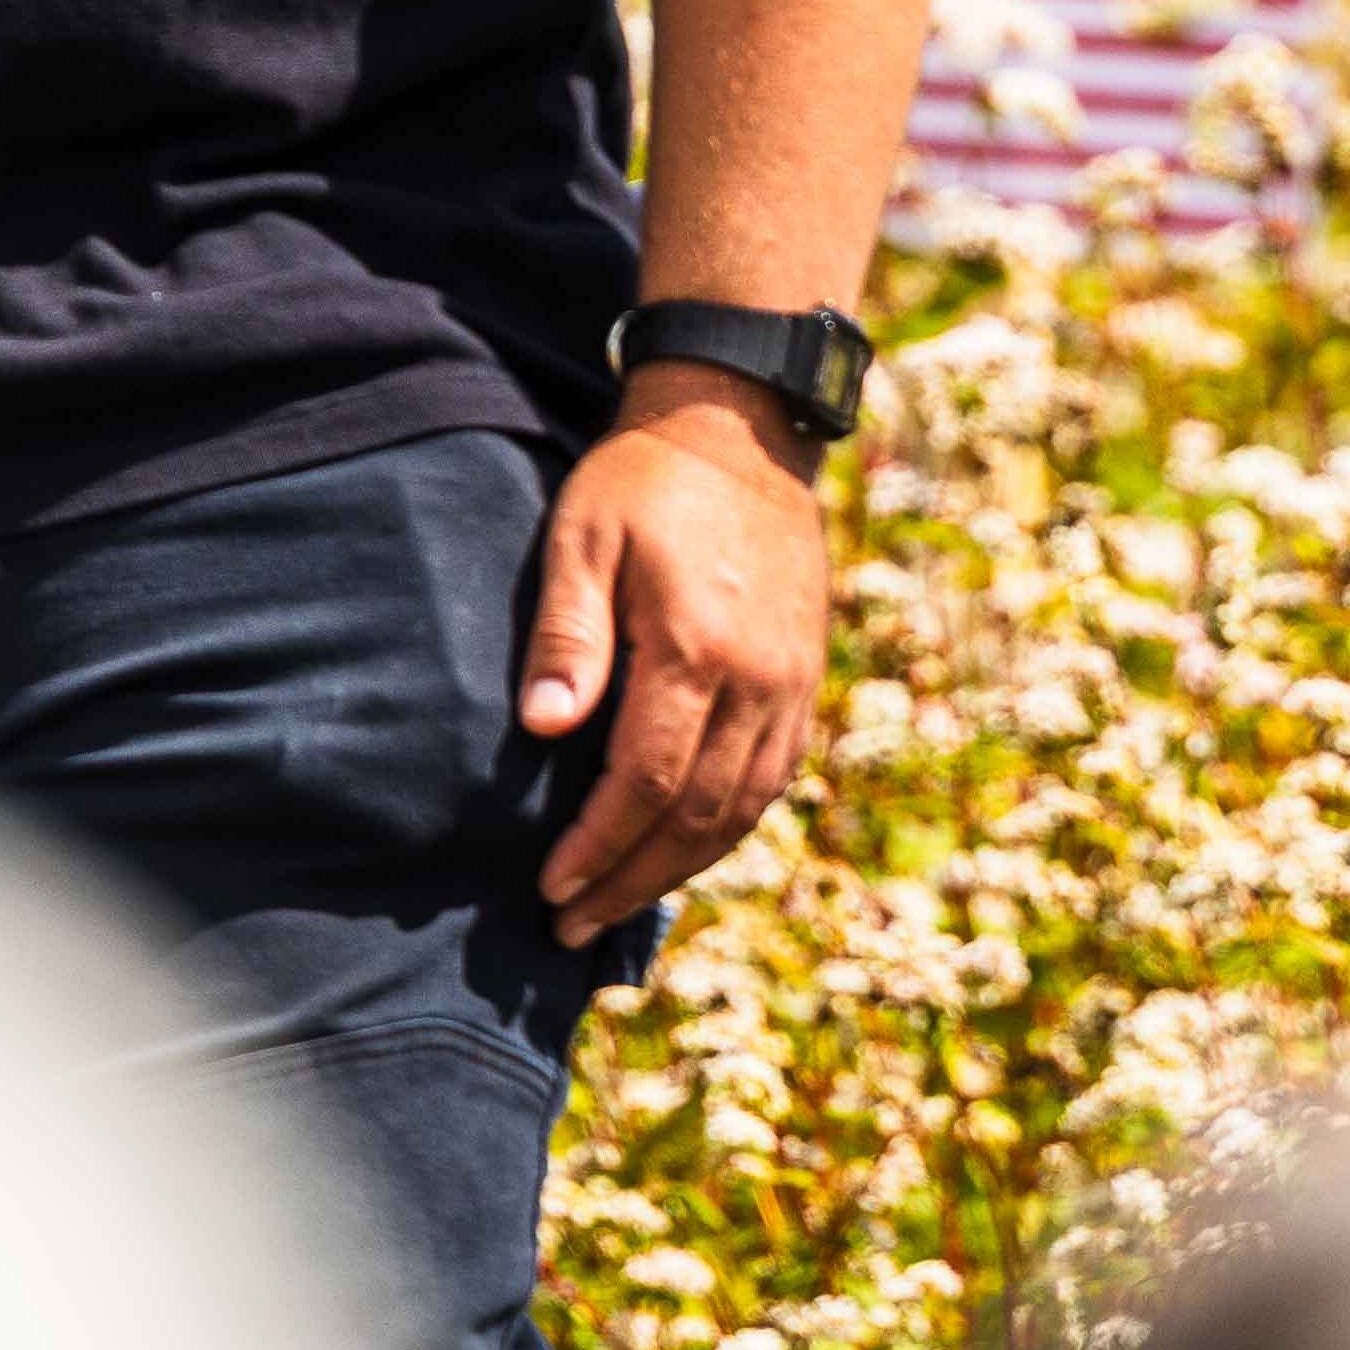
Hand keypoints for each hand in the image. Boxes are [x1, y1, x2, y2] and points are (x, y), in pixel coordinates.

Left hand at [519, 376, 835, 941]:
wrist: (742, 424)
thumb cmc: (644, 480)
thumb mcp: (584, 537)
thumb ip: (567, 635)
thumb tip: (544, 731)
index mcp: (695, 645)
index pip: (645, 784)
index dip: (598, 848)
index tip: (550, 887)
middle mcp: (756, 676)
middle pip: (696, 814)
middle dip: (630, 879)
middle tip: (571, 925)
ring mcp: (790, 678)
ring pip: (741, 806)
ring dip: (679, 867)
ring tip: (618, 902)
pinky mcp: (804, 673)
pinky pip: (773, 776)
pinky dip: (728, 825)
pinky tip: (686, 846)